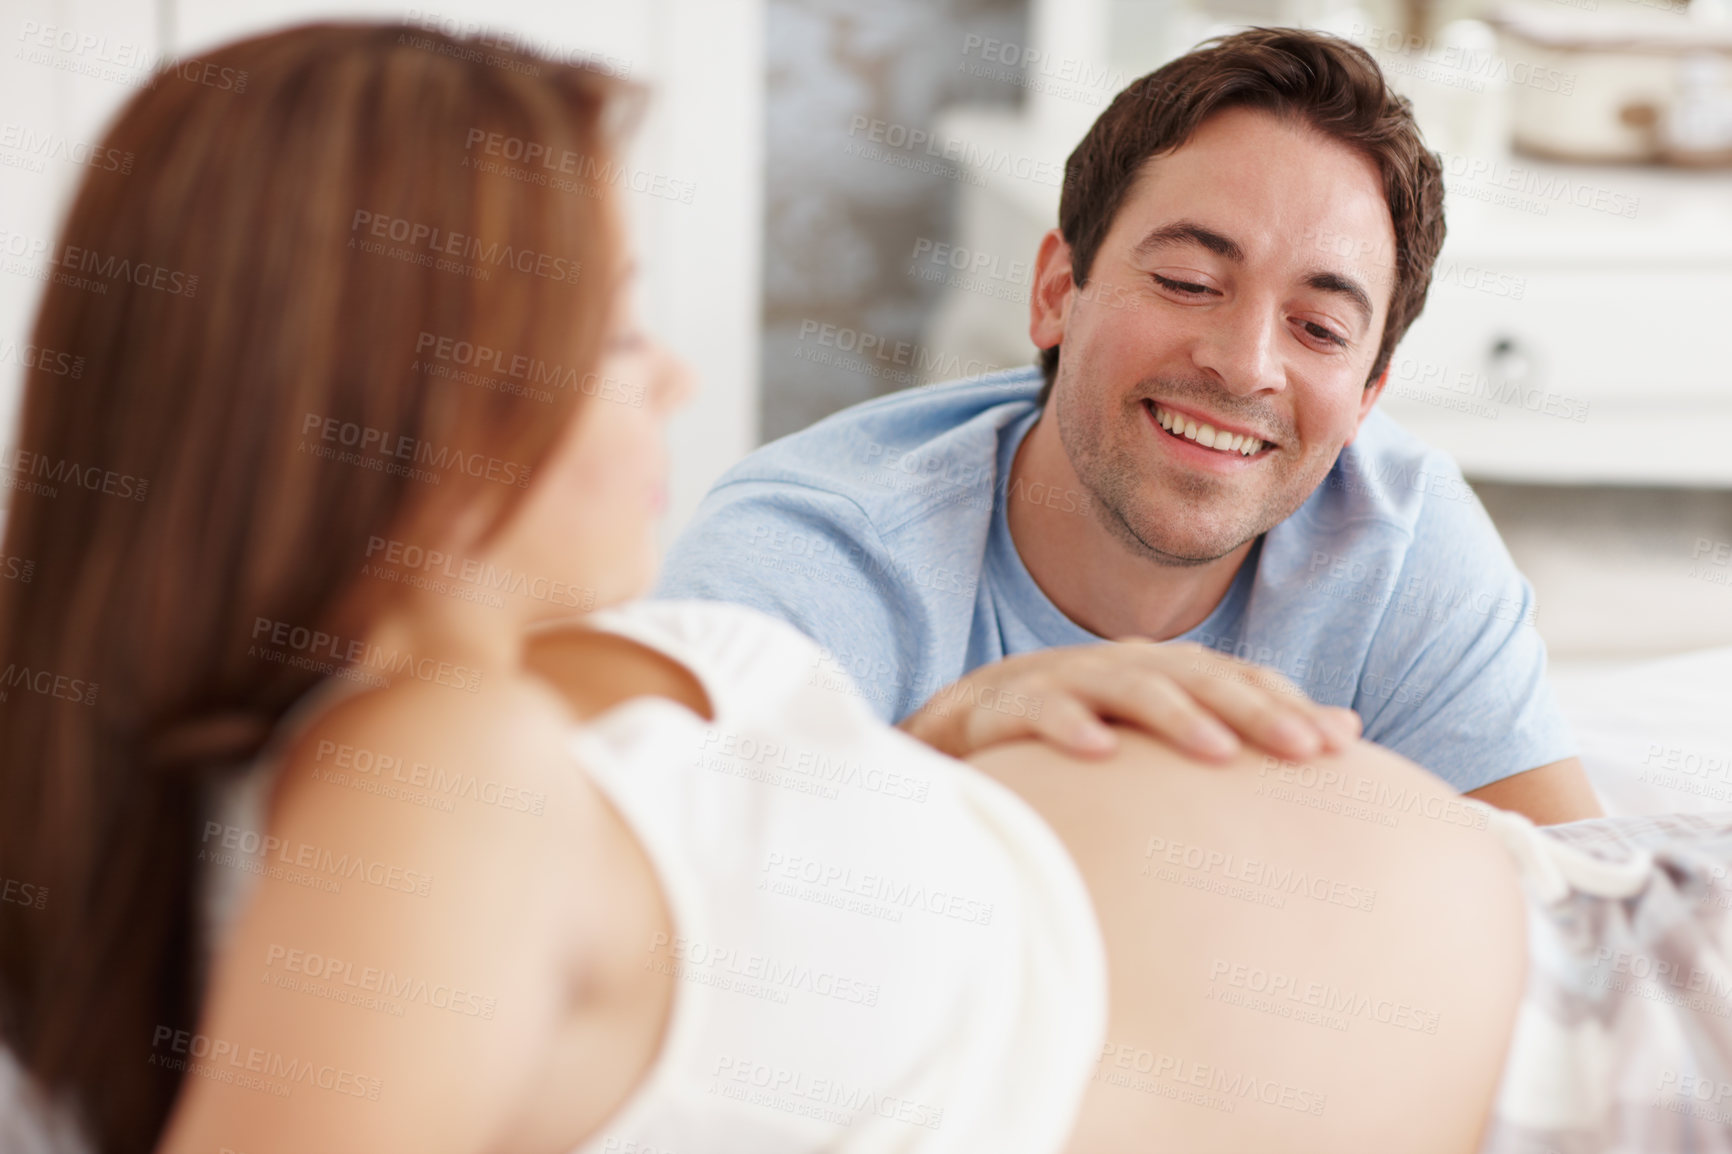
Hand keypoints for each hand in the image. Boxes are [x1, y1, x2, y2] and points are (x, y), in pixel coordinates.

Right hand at [897, 640, 1361, 761]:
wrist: (945, 734)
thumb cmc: (1068, 739)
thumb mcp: (1156, 738)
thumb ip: (1242, 729)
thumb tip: (1345, 731)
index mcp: (1154, 672)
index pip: (1231, 678)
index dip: (1282, 705)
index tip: (1335, 748)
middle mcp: (1114, 666)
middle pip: (1193, 676)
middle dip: (1251, 710)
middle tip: (1303, 751)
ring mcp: (1057, 680)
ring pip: (1124, 687)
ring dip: (1173, 716)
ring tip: (1217, 753)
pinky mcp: (998, 706)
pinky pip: (1036, 711)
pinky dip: (1066, 726)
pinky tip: (1098, 753)